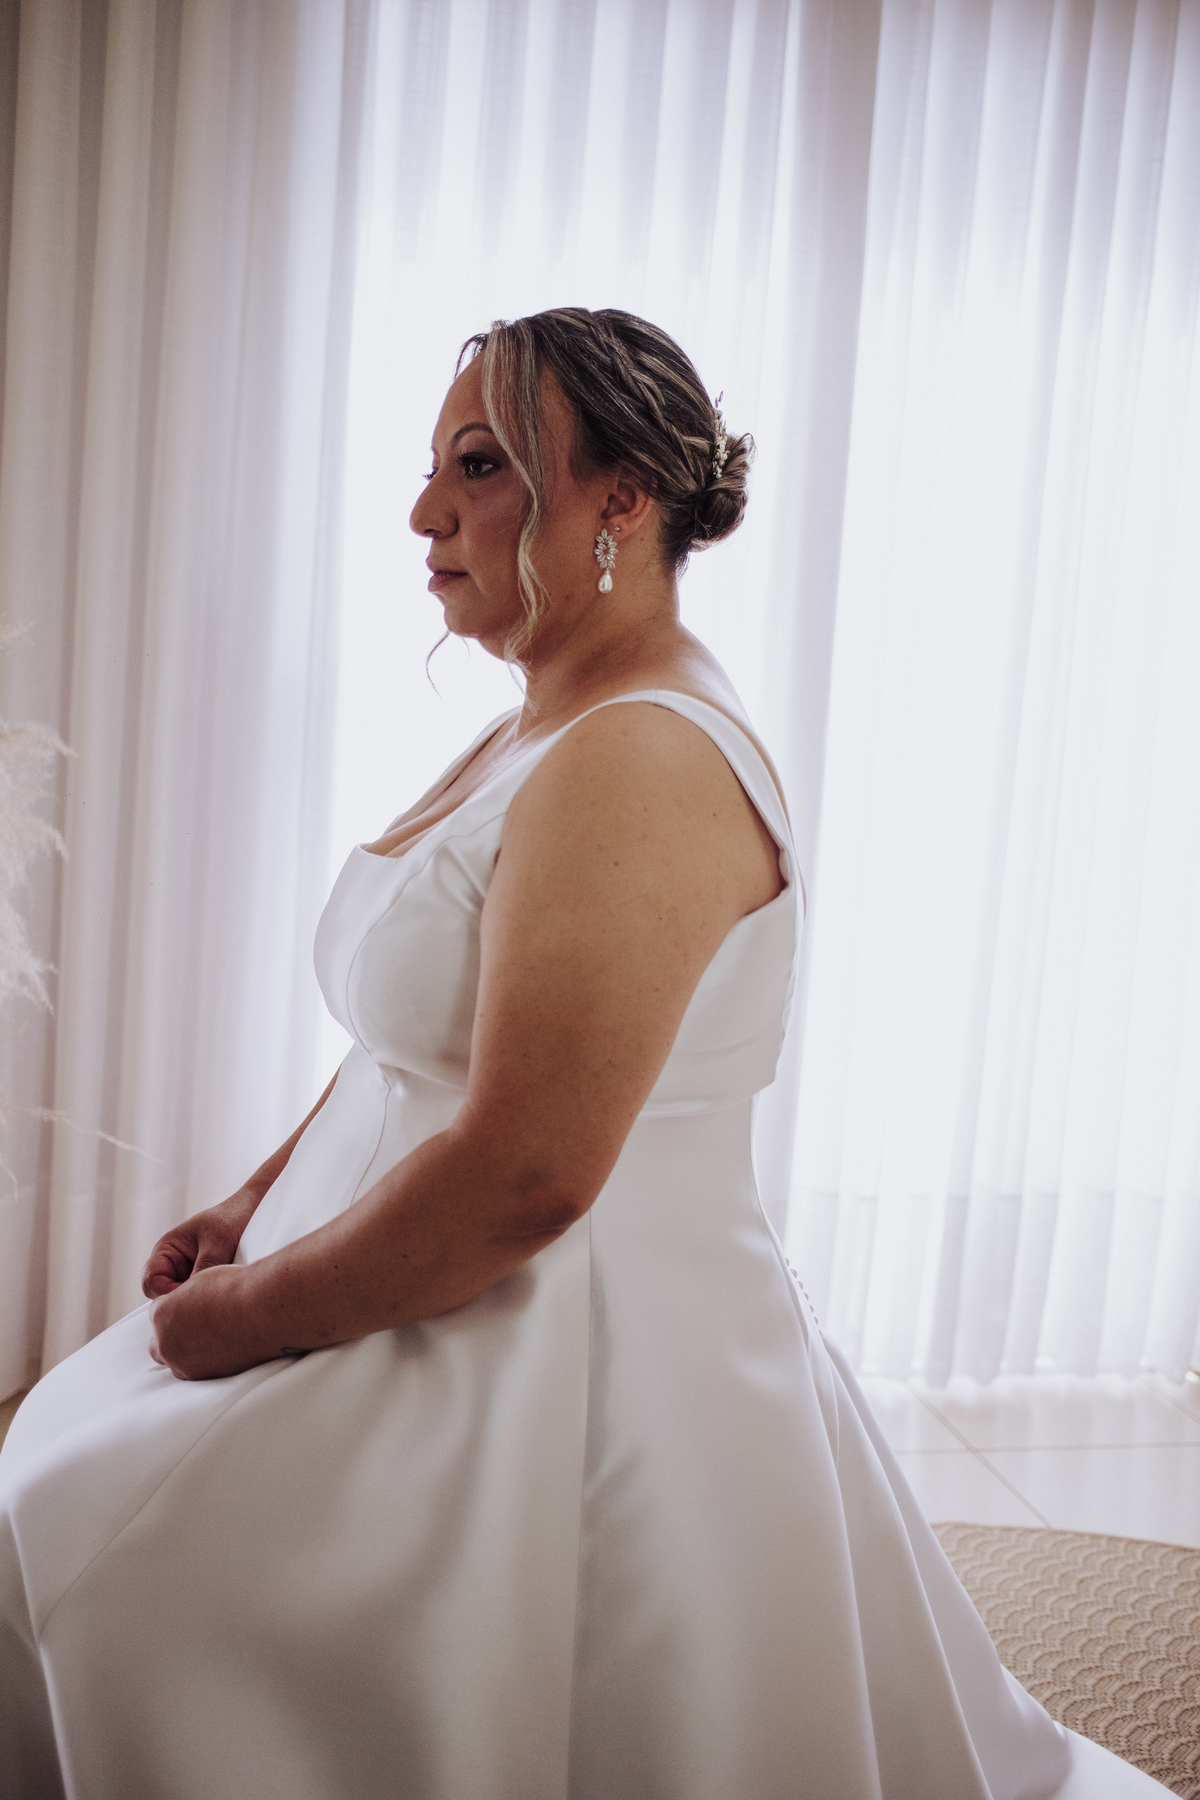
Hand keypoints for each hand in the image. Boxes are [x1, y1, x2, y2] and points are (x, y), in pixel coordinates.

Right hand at [141, 1190, 260, 1298]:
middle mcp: (174, 1265)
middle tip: (209, 1303)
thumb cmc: (234, 1217)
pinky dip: (211, 1301)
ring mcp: (190, 1275)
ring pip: (184, 1302)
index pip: (151, 1283)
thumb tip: (194, 1299)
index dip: (166, 1295)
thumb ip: (204, 1269)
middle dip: (183, 1303)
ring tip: (221, 1297)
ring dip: (199, 1303)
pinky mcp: (207, 1283)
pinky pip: (201, 1300)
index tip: (192, 1298)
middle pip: (165, 1298)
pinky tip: (227, 1297)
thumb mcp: (218, 1242)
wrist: (257, 1210)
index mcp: (167, 1250)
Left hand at [149, 1264, 282, 1380]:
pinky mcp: (203, 1377)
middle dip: (173, 1334)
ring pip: (175, 1360)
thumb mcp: (203, 1279)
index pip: (158, 1313)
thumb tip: (187, 1302)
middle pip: (159, 1342)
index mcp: (161, 1314)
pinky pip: (195, 1371)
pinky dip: (204, 1362)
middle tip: (197, 1325)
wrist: (262, 1310)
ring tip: (211, 1338)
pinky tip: (221, 1348)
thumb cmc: (236, 1289)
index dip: (177, 1308)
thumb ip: (186, 1296)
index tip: (194, 1306)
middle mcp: (166, 1342)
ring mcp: (183, 1363)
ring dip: (187, 1351)